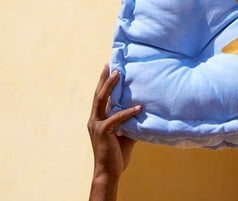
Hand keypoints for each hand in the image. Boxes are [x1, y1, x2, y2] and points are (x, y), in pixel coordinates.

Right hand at [87, 64, 141, 199]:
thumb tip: (143, 112)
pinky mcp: (103, 132)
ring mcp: (97, 125)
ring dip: (109, 86)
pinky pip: (116, 118)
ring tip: (118, 74)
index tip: (108, 68)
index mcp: (97, 119)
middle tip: (110, 64)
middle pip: (98, 94)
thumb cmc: (116, 155)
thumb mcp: (125, 135)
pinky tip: (138, 108)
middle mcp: (94, 119)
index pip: (100, 97)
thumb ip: (130, 122)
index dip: (104, 83)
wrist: (108, 172)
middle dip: (104, 78)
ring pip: (101, 100)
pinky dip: (127, 112)